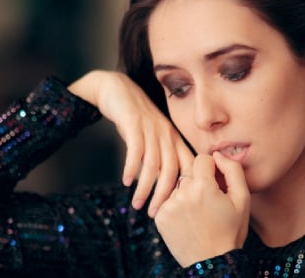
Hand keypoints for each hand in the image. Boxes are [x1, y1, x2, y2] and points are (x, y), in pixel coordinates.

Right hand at [68, 70, 192, 216]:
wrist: (117, 90)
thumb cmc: (134, 118)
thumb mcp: (151, 136)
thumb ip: (158, 157)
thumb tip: (159, 184)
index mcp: (174, 139)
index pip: (187, 167)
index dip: (183, 190)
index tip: (175, 209)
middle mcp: (166, 134)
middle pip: (172, 171)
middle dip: (164, 196)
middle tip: (156, 214)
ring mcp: (151, 129)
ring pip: (153, 165)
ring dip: (145, 188)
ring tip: (137, 204)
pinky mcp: (134, 124)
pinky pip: (135, 151)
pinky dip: (131, 168)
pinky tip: (125, 181)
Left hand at [154, 152, 249, 266]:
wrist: (212, 262)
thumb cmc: (231, 231)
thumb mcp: (242, 200)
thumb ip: (233, 170)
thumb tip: (217, 154)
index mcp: (203, 186)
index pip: (202, 158)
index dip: (212, 169)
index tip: (217, 183)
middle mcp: (182, 193)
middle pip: (189, 173)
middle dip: (199, 182)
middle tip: (209, 202)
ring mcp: (168, 206)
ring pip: (178, 187)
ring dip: (187, 195)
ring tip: (199, 214)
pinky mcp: (159, 217)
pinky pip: (168, 202)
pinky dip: (177, 208)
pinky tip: (188, 221)